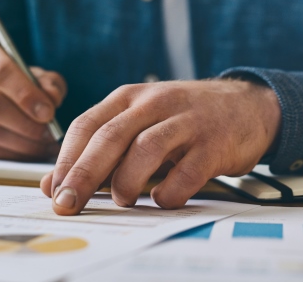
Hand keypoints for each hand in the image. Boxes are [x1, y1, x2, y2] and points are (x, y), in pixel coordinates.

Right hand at [0, 36, 66, 159]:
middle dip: (26, 122)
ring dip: (23, 142)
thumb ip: (48, 83)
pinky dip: (12, 154)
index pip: (1, 71)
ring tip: (45, 145)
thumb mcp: (35, 76)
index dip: (26, 94)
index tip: (49, 112)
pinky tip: (30, 152)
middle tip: (49, 133)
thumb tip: (51, 98)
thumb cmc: (14, 83)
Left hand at [39, 79, 280, 211]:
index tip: (53, 191)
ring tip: (120, 199)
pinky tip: (163, 200)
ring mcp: (187, 122)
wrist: (249, 105)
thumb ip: (101, 149)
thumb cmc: (186, 118)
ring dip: (127, 179)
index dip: (66, 159)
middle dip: (84, 173)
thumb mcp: (141, 122)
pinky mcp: (215, 144)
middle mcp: (156, 104)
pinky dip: (170, 192)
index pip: (87, 124)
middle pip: (111, 137)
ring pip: (146, 148)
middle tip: (68, 204)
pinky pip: (187, 172)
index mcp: (130, 98)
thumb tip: (54, 184)